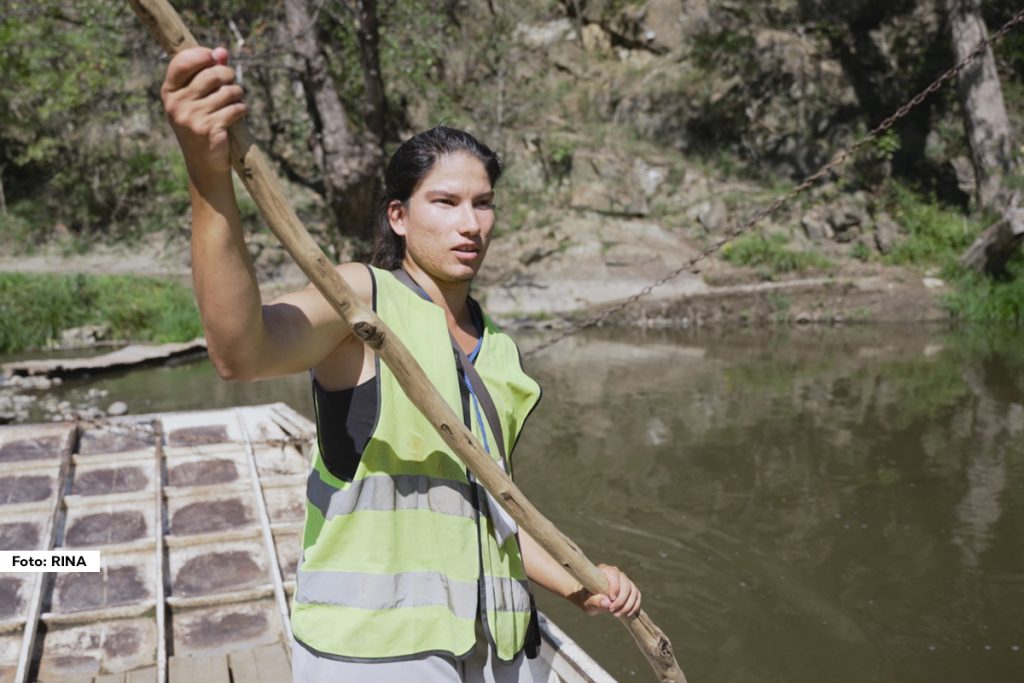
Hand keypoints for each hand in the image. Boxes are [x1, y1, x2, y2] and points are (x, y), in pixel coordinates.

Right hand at [161, 46, 246, 181]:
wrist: (203, 165)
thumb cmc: (201, 126)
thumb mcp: (198, 100)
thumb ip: (207, 73)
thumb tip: (221, 51)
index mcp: (169, 92)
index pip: (181, 62)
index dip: (201, 55)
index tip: (214, 56)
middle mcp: (177, 104)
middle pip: (211, 74)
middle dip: (228, 75)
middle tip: (232, 82)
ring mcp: (191, 117)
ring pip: (226, 91)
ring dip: (237, 93)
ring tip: (236, 99)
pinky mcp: (209, 129)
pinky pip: (234, 108)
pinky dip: (241, 109)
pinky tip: (239, 113)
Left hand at [574, 564, 641, 617]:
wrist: (589, 599)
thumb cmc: (586, 598)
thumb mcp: (586, 602)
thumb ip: (594, 601)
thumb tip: (607, 603)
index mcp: (603, 570)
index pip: (613, 574)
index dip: (615, 587)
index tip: (611, 601)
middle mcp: (616, 573)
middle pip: (626, 584)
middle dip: (621, 600)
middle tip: (612, 611)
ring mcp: (625, 580)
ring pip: (633, 591)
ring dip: (628, 605)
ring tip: (617, 614)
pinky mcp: (630, 589)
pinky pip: (637, 596)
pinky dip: (634, 606)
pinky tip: (627, 614)